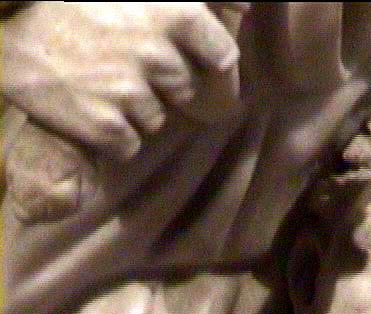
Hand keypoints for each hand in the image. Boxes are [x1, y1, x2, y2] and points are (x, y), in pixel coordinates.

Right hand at [1, 2, 240, 159]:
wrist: (7, 35)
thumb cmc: (77, 6)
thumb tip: (249, 0)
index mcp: (173, 10)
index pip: (222, 54)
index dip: (205, 61)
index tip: (187, 57)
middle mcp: (155, 50)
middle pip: (184, 90)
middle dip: (158, 84)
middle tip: (116, 61)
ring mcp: (129, 89)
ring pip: (156, 119)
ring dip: (131, 108)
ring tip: (94, 79)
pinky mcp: (105, 125)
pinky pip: (129, 144)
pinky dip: (111, 135)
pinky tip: (84, 106)